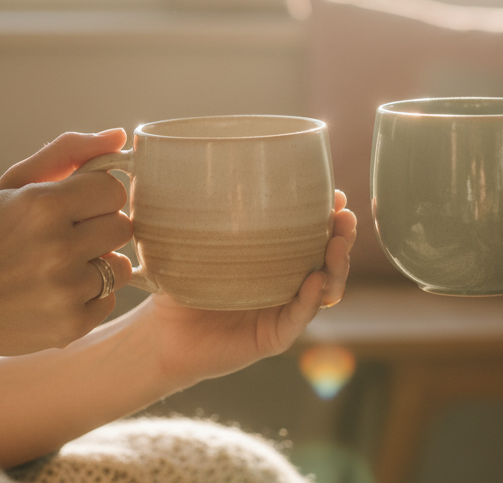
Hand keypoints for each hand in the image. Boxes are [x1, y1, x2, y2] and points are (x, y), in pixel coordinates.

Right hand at [0, 130, 135, 358]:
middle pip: (122, 226)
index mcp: (43, 205)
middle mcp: (58, 247)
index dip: (94, 196)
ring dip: (96, 264)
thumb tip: (120, 136)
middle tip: (64, 237)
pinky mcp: (70, 325)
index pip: (113, 190)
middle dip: (98, 228)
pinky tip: (53, 292)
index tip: (72, 206)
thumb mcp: (13, 184)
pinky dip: (88, 296)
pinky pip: (109, 299)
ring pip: (120, 265)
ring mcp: (65, 290)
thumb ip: (67, 152)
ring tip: (57, 267)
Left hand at [133, 190, 356, 392]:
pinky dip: (311, 300)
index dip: (330, 215)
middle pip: (328, 259)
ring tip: (336, 244)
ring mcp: (282, 309)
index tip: (337, 195)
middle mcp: (285, 281)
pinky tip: (315, 281)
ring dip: (337, 266)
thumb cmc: (176, 283)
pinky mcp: (273, 337)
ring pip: (325, 289)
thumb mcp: (188, 240)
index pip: (314, 234)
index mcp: (275, 256)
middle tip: (345, 216)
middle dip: (343, 236)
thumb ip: (194, 208)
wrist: (158, 335)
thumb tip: (157, 166)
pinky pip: (299, 319)